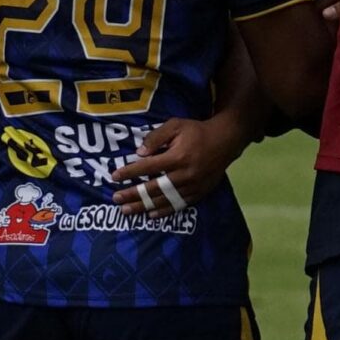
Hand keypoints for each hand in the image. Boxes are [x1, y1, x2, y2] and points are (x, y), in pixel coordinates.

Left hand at [110, 116, 249, 217]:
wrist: (225, 141)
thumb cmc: (196, 131)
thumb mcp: (175, 125)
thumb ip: (156, 137)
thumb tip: (139, 153)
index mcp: (177, 157)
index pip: (148, 167)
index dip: (130, 172)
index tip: (114, 177)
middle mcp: (184, 174)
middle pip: (154, 188)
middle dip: (133, 194)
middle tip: (116, 199)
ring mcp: (192, 186)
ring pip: (164, 200)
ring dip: (144, 206)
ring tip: (127, 210)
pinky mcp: (199, 193)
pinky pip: (178, 205)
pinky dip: (164, 211)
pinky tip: (151, 215)